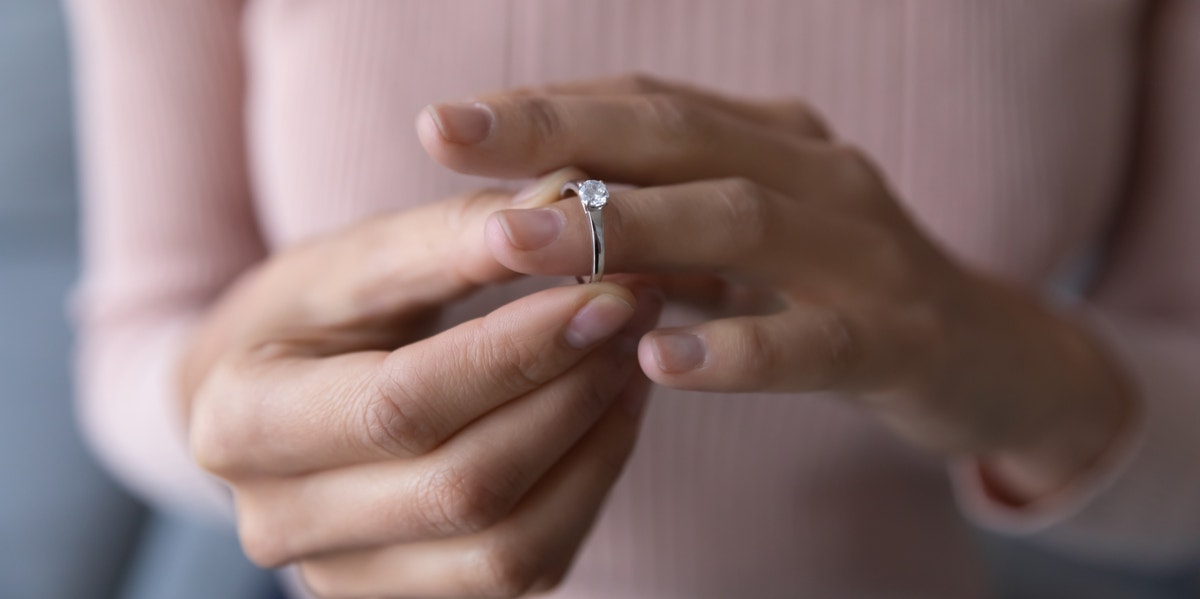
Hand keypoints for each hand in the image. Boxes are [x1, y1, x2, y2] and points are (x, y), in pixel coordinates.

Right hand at [182, 182, 664, 596]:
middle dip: (569, 394)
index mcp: (241, 423)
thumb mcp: (348, 263)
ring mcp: (348, 578)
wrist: (263, 407)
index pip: (402, 405)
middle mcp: (282, 522)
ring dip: (592, 445)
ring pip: (507, 548)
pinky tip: (611, 412)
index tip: (604, 295)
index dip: (515, 354)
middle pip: (463, 486)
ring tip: (631, 357)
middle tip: (634, 312)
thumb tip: (567, 199)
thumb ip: (448, 237)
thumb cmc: (302, 320)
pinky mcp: (413, 597)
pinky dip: (586, 487)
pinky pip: (525, 567)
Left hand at [418, 73, 1133, 502]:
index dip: (548, 106)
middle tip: (445, 138)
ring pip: (738, 222)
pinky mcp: (896, 337)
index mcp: (772, 140)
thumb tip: (533, 209)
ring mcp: (863, 251)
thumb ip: (663, 217)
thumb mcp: (748, 239)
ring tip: (515, 245)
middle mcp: (815, 173)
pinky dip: (733, 349)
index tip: (449, 122)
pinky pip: (811, 343)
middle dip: (558, 133)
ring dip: (621, 228)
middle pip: (678, 135)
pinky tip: (656, 358)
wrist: (986, 353)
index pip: (648, 102)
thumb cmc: (836, 291)